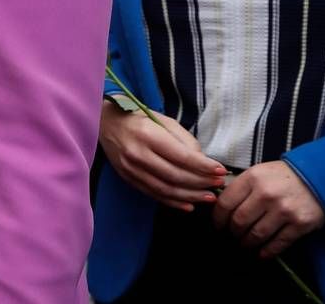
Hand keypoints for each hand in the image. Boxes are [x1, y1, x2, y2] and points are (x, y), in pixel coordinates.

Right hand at [97, 100, 226, 211]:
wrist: (104, 123)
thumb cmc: (138, 119)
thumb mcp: (163, 120)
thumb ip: (184, 140)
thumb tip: (202, 162)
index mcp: (148, 135)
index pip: (181, 156)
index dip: (204, 167)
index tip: (221, 170)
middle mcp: (137, 154)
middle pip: (175, 176)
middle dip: (201, 183)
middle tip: (219, 184)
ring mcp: (130, 169)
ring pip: (166, 189)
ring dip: (191, 196)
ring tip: (209, 197)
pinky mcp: (127, 178)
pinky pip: (154, 194)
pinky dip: (173, 202)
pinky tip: (189, 205)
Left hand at [215, 160, 324, 257]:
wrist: (318, 178)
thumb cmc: (282, 177)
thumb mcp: (259, 173)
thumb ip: (241, 187)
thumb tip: (220, 206)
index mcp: (252, 178)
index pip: (226, 203)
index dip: (218, 218)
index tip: (218, 226)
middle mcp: (266, 194)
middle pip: (239, 221)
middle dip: (233, 232)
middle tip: (232, 236)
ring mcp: (284, 210)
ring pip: (257, 234)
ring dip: (248, 243)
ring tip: (245, 244)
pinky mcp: (300, 224)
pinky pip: (278, 243)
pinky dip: (267, 251)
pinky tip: (261, 254)